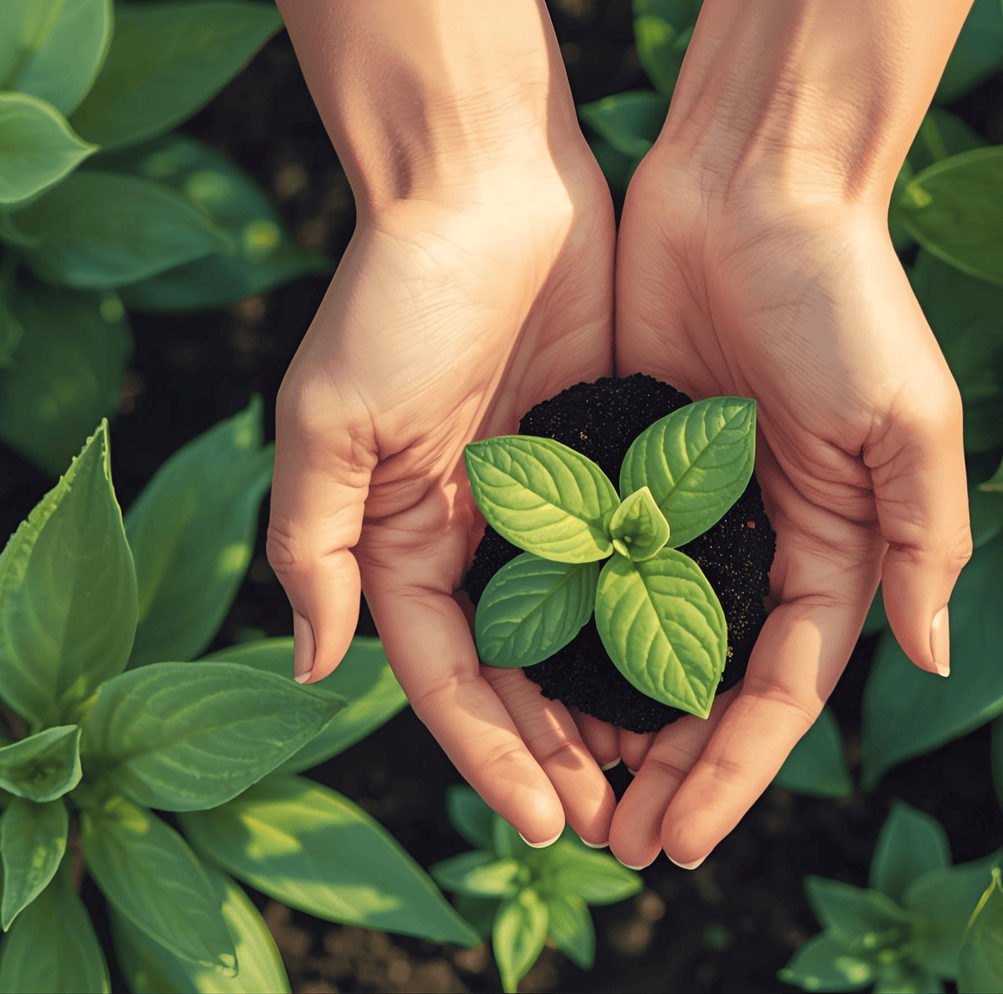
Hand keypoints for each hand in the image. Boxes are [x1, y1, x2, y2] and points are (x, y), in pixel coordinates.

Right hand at [265, 152, 619, 847]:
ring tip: (655, 773)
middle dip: (555, 749)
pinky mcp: (608, 456)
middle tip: (610, 824)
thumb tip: (310, 668)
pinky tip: (692, 670)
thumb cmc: (398, 295)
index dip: (490, 752)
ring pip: (581, 631)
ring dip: (608, 703)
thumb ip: (319, 545)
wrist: (486, 180)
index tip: (541, 821)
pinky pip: (633, 559)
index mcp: (402, 536)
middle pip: (516, 672)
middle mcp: (474, 534)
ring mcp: (545, 501)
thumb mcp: (332, 422)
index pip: (445, 675)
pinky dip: (654, 619)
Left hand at [605, 151, 971, 868]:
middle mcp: (755, 540)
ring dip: (612, 719)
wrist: (753, 179)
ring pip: (641, 643)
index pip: (781, 689)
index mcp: (831, 545)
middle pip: (707, 687)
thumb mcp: (906, 417)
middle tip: (616, 843)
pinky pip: (588, 565)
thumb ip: (921, 538)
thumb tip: (930, 652)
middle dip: (671, 768)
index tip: (682, 837)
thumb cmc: (845, 293)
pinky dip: (564, 628)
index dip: (737, 768)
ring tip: (569, 790)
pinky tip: (529, 681)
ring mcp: (684, 506)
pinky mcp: (621, 461)